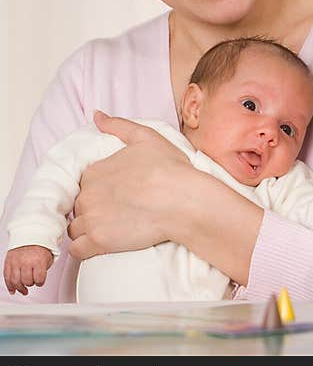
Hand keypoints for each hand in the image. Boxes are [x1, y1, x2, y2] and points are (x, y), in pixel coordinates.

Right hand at [4, 245, 53, 295]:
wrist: (29, 235)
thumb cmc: (40, 247)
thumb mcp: (48, 257)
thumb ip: (43, 269)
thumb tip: (39, 279)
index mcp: (38, 260)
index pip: (39, 279)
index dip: (40, 282)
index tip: (40, 282)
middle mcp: (26, 262)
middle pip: (26, 281)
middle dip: (30, 283)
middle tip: (32, 282)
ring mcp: (15, 262)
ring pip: (15, 281)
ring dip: (20, 288)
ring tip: (23, 290)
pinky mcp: (8, 262)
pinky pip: (6, 277)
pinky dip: (9, 286)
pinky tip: (13, 290)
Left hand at [67, 111, 190, 259]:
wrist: (185, 201)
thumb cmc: (172, 170)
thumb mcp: (147, 137)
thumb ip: (118, 125)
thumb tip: (96, 115)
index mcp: (94, 171)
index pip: (83, 184)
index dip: (98, 190)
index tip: (116, 195)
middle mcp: (87, 194)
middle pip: (78, 206)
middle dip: (93, 210)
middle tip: (117, 213)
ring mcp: (91, 219)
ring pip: (75, 228)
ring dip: (87, 230)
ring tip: (112, 229)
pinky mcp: (99, 241)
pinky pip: (77, 250)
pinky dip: (85, 249)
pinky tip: (101, 245)